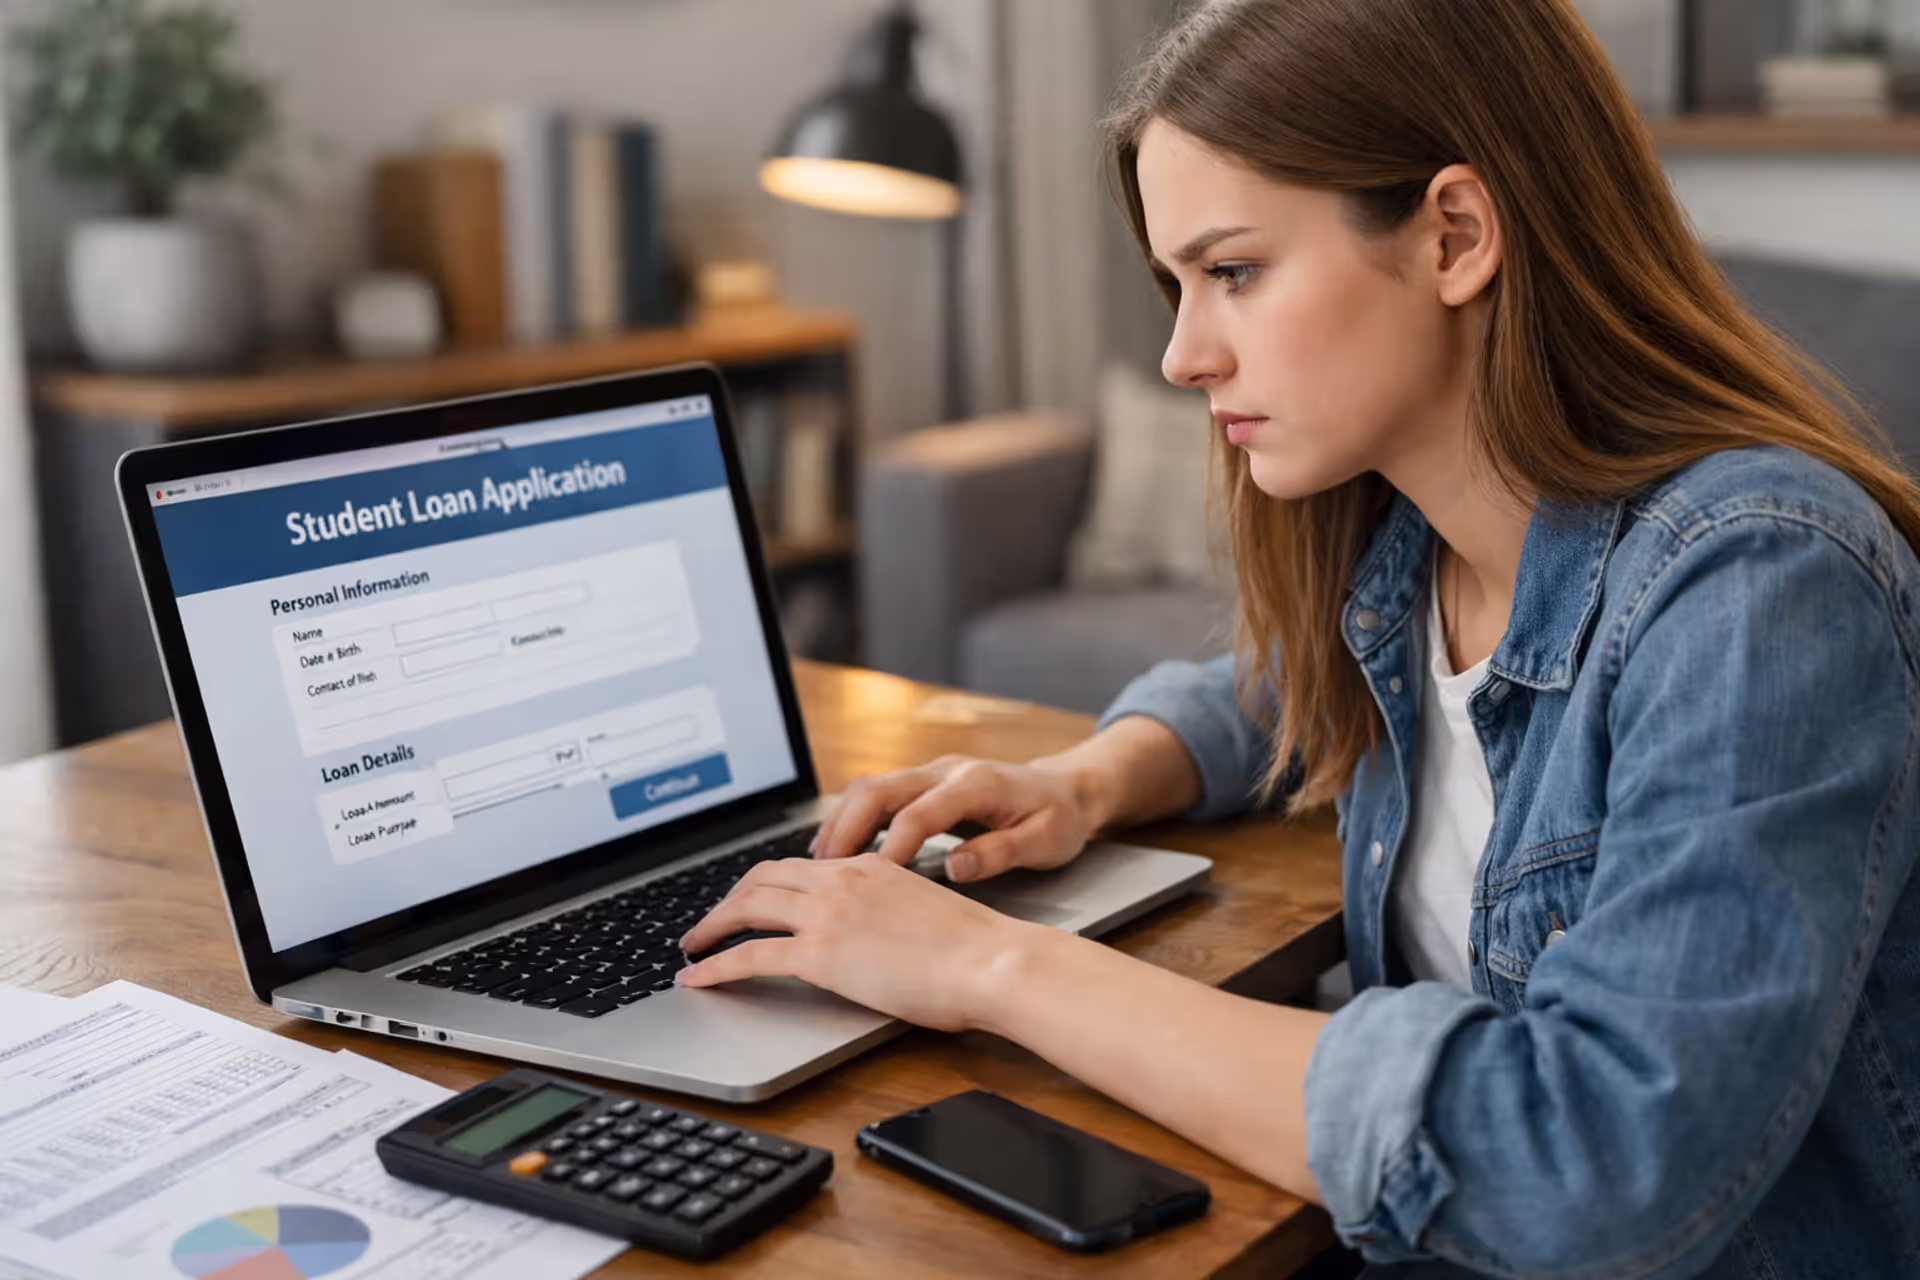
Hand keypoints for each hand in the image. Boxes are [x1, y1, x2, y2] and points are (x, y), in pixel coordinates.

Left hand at [677, 853, 1046, 1031]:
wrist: (992, 961)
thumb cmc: (976, 949)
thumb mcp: (923, 911)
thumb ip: (889, 911)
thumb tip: (874, 934)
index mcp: (868, 867)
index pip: (799, 866)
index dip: (763, 883)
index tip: (748, 901)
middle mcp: (842, 881)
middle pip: (761, 878)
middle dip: (727, 900)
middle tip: (709, 923)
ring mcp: (829, 915)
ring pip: (747, 907)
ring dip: (710, 927)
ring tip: (691, 947)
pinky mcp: (822, 954)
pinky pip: (750, 955)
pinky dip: (715, 966)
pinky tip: (698, 978)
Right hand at [810, 754, 1101, 882]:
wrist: (1068, 789)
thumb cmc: (1059, 819)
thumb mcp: (1045, 842)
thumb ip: (1000, 853)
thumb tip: (955, 867)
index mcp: (976, 784)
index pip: (919, 813)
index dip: (893, 846)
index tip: (871, 882)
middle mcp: (946, 770)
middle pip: (879, 790)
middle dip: (846, 829)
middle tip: (822, 873)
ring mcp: (932, 773)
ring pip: (870, 789)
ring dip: (841, 823)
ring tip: (817, 866)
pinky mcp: (925, 783)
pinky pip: (877, 796)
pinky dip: (852, 821)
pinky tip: (836, 851)